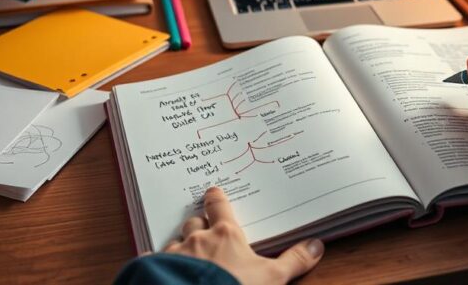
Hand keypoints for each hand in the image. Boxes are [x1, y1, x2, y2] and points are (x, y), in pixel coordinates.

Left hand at [164, 187, 323, 283]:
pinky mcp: (154, 269)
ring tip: (182, 254)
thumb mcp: (273, 277)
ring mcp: (173, 254)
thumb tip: (316, 245)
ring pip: (173, 242)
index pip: (218, 207)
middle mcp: (196, 239)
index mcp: (225, 235)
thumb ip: (294, 260)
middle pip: (193, 222)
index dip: (215, 198)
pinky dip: (154, 263)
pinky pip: (151, 260)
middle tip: (200, 226)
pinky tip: (155, 268)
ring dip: (178, 246)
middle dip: (196, 223)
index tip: (212, 191)